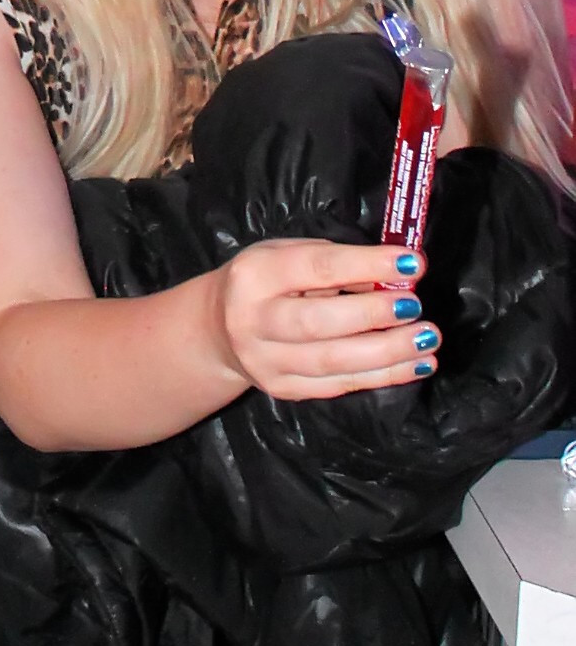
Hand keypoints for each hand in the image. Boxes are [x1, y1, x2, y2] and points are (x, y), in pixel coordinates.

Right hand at [212, 236, 438, 400]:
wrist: (217, 329)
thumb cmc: (267, 283)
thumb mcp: (288, 256)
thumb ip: (334, 264)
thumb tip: (395, 276)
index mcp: (256, 274)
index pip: (316, 267)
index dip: (366, 265)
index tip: (412, 262)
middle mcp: (254, 320)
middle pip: (318, 322)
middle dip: (373, 315)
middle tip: (415, 306)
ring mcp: (266, 361)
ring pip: (332, 361)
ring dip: (387, 353)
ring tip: (427, 340)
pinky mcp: (283, 389)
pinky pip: (339, 385)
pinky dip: (382, 376)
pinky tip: (416, 365)